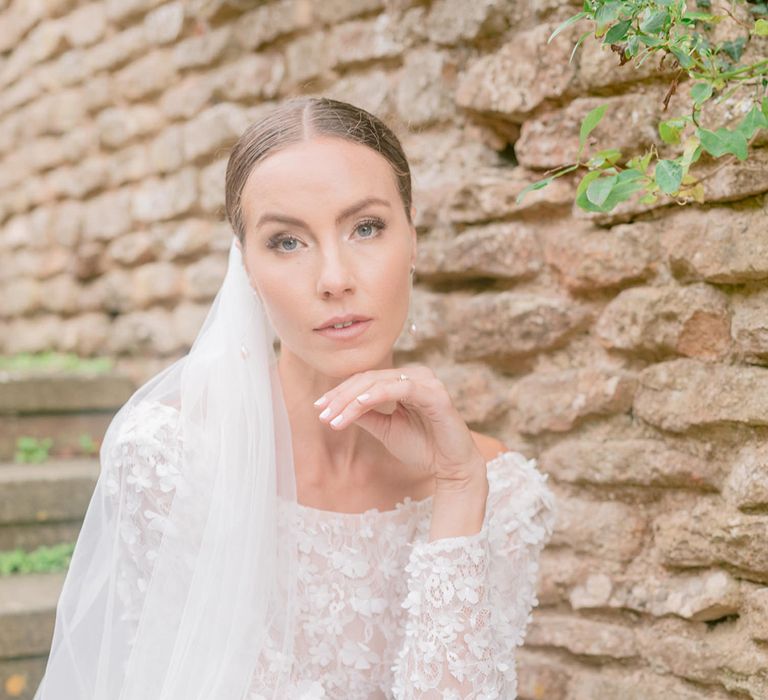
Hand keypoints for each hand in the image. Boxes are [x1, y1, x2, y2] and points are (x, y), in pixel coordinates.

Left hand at [313, 365, 486, 484]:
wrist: (451, 467)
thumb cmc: (423, 447)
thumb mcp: (386, 429)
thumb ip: (365, 415)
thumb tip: (337, 408)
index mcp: (404, 381)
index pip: (365, 380)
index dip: (340, 393)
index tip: (319, 408)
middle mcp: (415, 375)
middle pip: (369, 379)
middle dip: (341, 397)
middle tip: (322, 414)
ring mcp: (427, 382)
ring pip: (380, 382)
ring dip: (353, 400)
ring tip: (334, 417)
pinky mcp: (436, 394)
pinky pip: (402, 389)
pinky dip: (378, 394)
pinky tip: (359, 405)